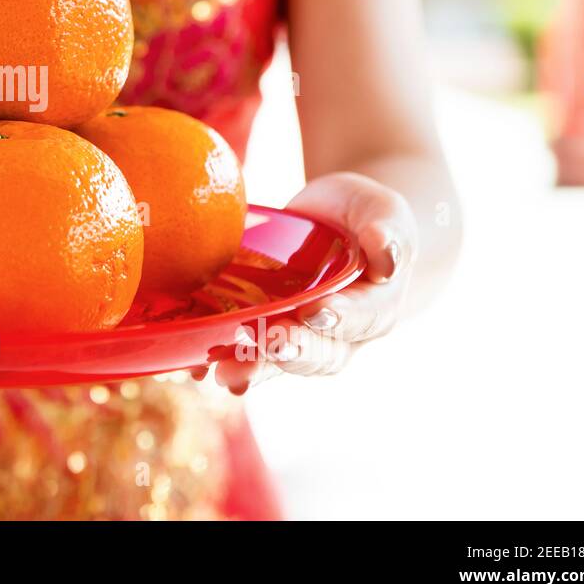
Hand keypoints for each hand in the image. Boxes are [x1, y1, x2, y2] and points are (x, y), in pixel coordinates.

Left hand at [214, 171, 416, 394]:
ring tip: (228, 372)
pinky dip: (219, 360)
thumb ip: (385, 230)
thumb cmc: (363, 217)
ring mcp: (298, 335)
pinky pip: (245, 353)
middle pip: (319, 352)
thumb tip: (388, 257)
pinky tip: (194, 368)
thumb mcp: (380, 211)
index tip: (315, 312)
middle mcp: (338, 334)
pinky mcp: (264, 329)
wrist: (336, 224)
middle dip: (291, 350)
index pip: (361, 318)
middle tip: (268, 343)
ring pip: (279, 361)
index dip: (340, 317)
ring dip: (253, 367)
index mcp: (375, 306)